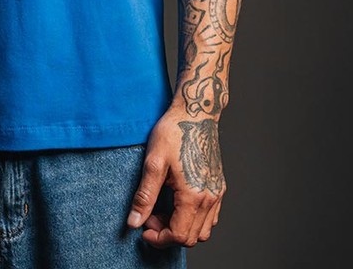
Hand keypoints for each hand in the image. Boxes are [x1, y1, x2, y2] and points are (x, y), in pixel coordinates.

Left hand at [126, 107, 225, 248]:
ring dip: (181, 228)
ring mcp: (217, 193)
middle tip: (149, 217)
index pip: (178, 236)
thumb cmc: (174, 132)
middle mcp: (210, 199)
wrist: (196, 113)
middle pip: (191, 237)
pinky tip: (177, 203)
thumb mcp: (153, 163)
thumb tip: (134, 222)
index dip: (158, 238)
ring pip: (203, 231)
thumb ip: (145, 196)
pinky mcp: (219, 187)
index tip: (143, 228)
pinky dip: (194, 220)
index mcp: (193, 196)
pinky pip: (210, 217)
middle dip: (167, 234)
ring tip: (163, 210)